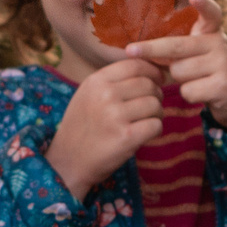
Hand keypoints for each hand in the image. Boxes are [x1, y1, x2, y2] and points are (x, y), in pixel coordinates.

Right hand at [46, 58, 164, 196]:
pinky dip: (154, 131)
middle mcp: (105, 94)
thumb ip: (113, 81)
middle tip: (149, 108)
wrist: (68, 162)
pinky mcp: (127, 136)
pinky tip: (143, 135)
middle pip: (148, 85)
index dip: (152, 71)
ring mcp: (116, 115)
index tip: (158, 80)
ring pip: (155, 105)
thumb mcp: (88, 95)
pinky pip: (156, 125)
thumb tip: (150, 70)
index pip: (135, 65)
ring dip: (156, 115)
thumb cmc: (82, 127)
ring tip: (144, 122)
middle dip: (156, 96)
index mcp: (96, 81)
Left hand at [127, 0, 226, 128]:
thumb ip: (178, 48)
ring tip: (196, 80)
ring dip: (179, 80)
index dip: (203, 5)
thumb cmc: (208, 72)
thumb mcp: (198, 54)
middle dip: (151, 50)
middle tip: (130, 50)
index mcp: (212, 32)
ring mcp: (223, 64)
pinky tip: (203, 93)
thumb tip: (140, 50)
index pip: (211, 13)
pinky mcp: (223, 85)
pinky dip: (188, 95)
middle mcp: (220, 43)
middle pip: (177, 46)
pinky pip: (188, 90)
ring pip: (179, 71)